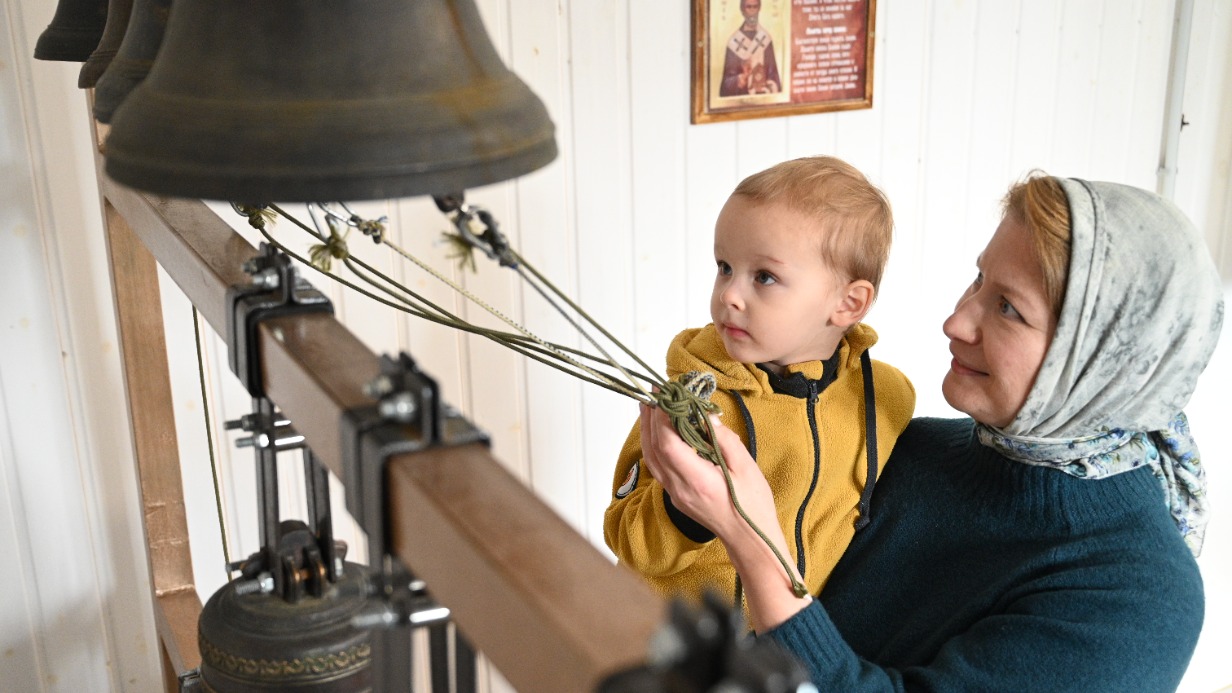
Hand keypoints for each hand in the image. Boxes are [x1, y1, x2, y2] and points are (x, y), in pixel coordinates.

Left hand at [638, 403, 776, 550]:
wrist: (749, 540)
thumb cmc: (752, 505)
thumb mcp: (746, 467)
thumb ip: (724, 440)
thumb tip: (706, 417)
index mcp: (698, 480)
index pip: (668, 444)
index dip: (662, 418)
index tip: (666, 395)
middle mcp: (680, 488)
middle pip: (653, 450)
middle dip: (650, 419)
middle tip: (653, 394)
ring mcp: (675, 494)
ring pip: (651, 459)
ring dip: (648, 432)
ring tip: (650, 408)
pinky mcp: (676, 496)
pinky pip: (658, 467)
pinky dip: (654, 446)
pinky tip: (660, 433)